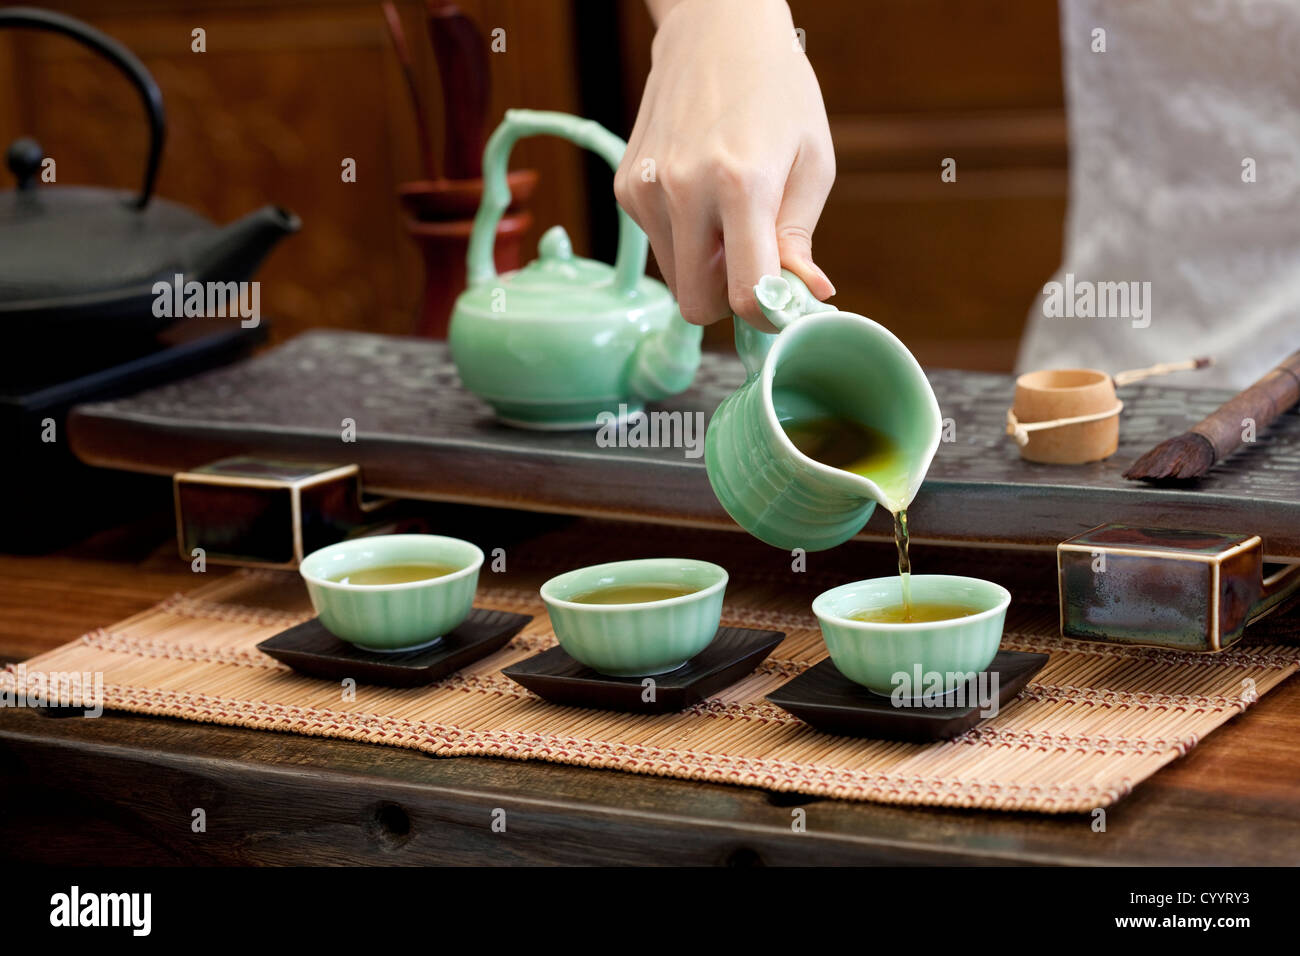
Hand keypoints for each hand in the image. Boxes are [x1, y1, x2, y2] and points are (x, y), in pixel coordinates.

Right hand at [615, 0, 835, 329]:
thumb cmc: (778, 93)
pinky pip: (658, 247)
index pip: (744, 294)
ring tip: (728, 216)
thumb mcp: (812, 162)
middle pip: (697, 305)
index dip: (765, 316)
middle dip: (727, 300)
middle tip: (753, 266)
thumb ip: (799, 238)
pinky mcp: (626, 188)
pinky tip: (700, 195)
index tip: (780, 307)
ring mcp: (646, 190)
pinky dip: (682, 239)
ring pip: (676, 281)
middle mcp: (683, 190)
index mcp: (740, 184)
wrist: (715, 30)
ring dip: (704, 267)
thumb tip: (805, 296)